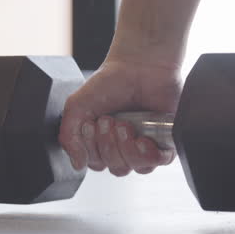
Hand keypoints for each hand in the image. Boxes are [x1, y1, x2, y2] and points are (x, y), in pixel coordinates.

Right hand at [59, 59, 179, 175]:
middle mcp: (124, 146)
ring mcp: (145, 144)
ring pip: (136, 167)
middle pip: (117, 168)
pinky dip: (149, 155)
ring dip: (127, 149)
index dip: (93, 149)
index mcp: (103, 141)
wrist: (138, 64)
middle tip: (109, 120)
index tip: (91, 125)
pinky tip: (142, 140)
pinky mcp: (165, 140)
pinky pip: (160, 161)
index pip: (96, 164)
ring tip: (125, 126)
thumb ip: (69, 136)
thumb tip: (77, 163)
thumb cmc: (110, 82)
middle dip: (109, 146)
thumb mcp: (77, 106)